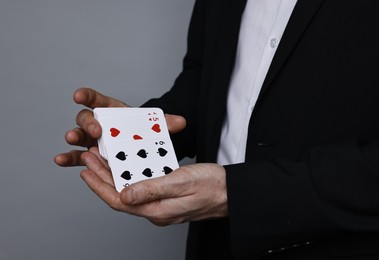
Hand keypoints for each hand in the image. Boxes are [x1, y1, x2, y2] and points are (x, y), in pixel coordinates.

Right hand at [54, 87, 185, 166]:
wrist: (142, 148)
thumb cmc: (143, 132)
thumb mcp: (154, 127)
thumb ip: (165, 123)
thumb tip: (181, 121)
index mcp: (111, 110)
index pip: (97, 99)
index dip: (88, 96)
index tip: (79, 95)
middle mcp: (98, 123)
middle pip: (86, 118)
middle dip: (88, 122)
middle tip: (96, 129)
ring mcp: (92, 140)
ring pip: (78, 135)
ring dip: (73, 137)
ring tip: (71, 139)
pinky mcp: (89, 155)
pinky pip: (76, 156)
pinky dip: (68, 157)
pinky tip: (60, 160)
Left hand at [80, 147, 227, 225]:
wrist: (231, 192)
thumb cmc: (211, 186)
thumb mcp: (180, 183)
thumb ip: (151, 189)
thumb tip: (123, 194)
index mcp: (156, 210)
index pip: (119, 200)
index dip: (99, 185)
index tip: (87, 168)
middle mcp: (156, 211)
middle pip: (120, 196)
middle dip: (102, 177)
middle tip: (90, 158)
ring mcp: (161, 207)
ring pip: (130, 192)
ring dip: (114, 176)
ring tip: (102, 160)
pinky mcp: (167, 199)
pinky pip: (141, 189)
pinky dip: (130, 177)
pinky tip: (127, 167)